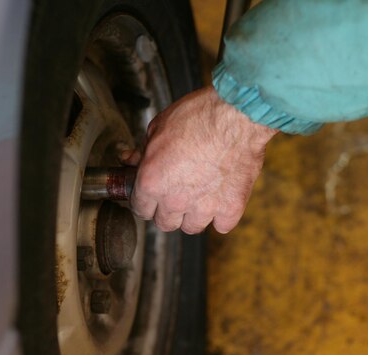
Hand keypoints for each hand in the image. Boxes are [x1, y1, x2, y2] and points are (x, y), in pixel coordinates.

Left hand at [124, 85, 277, 233]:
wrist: (236, 115)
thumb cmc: (198, 116)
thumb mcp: (158, 127)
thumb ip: (142, 151)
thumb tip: (131, 159)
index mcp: (152, 182)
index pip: (140, 209)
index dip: (145, 201)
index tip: (150, 196)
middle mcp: (175, 200)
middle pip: (165, 223)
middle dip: (167, 210)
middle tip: (175, 193)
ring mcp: (204, 207)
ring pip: (191, 227)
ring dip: (193, 215)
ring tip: (199, 196)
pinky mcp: (230, 207)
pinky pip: (221, 225)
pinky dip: (222, 215)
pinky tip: (220, 199)